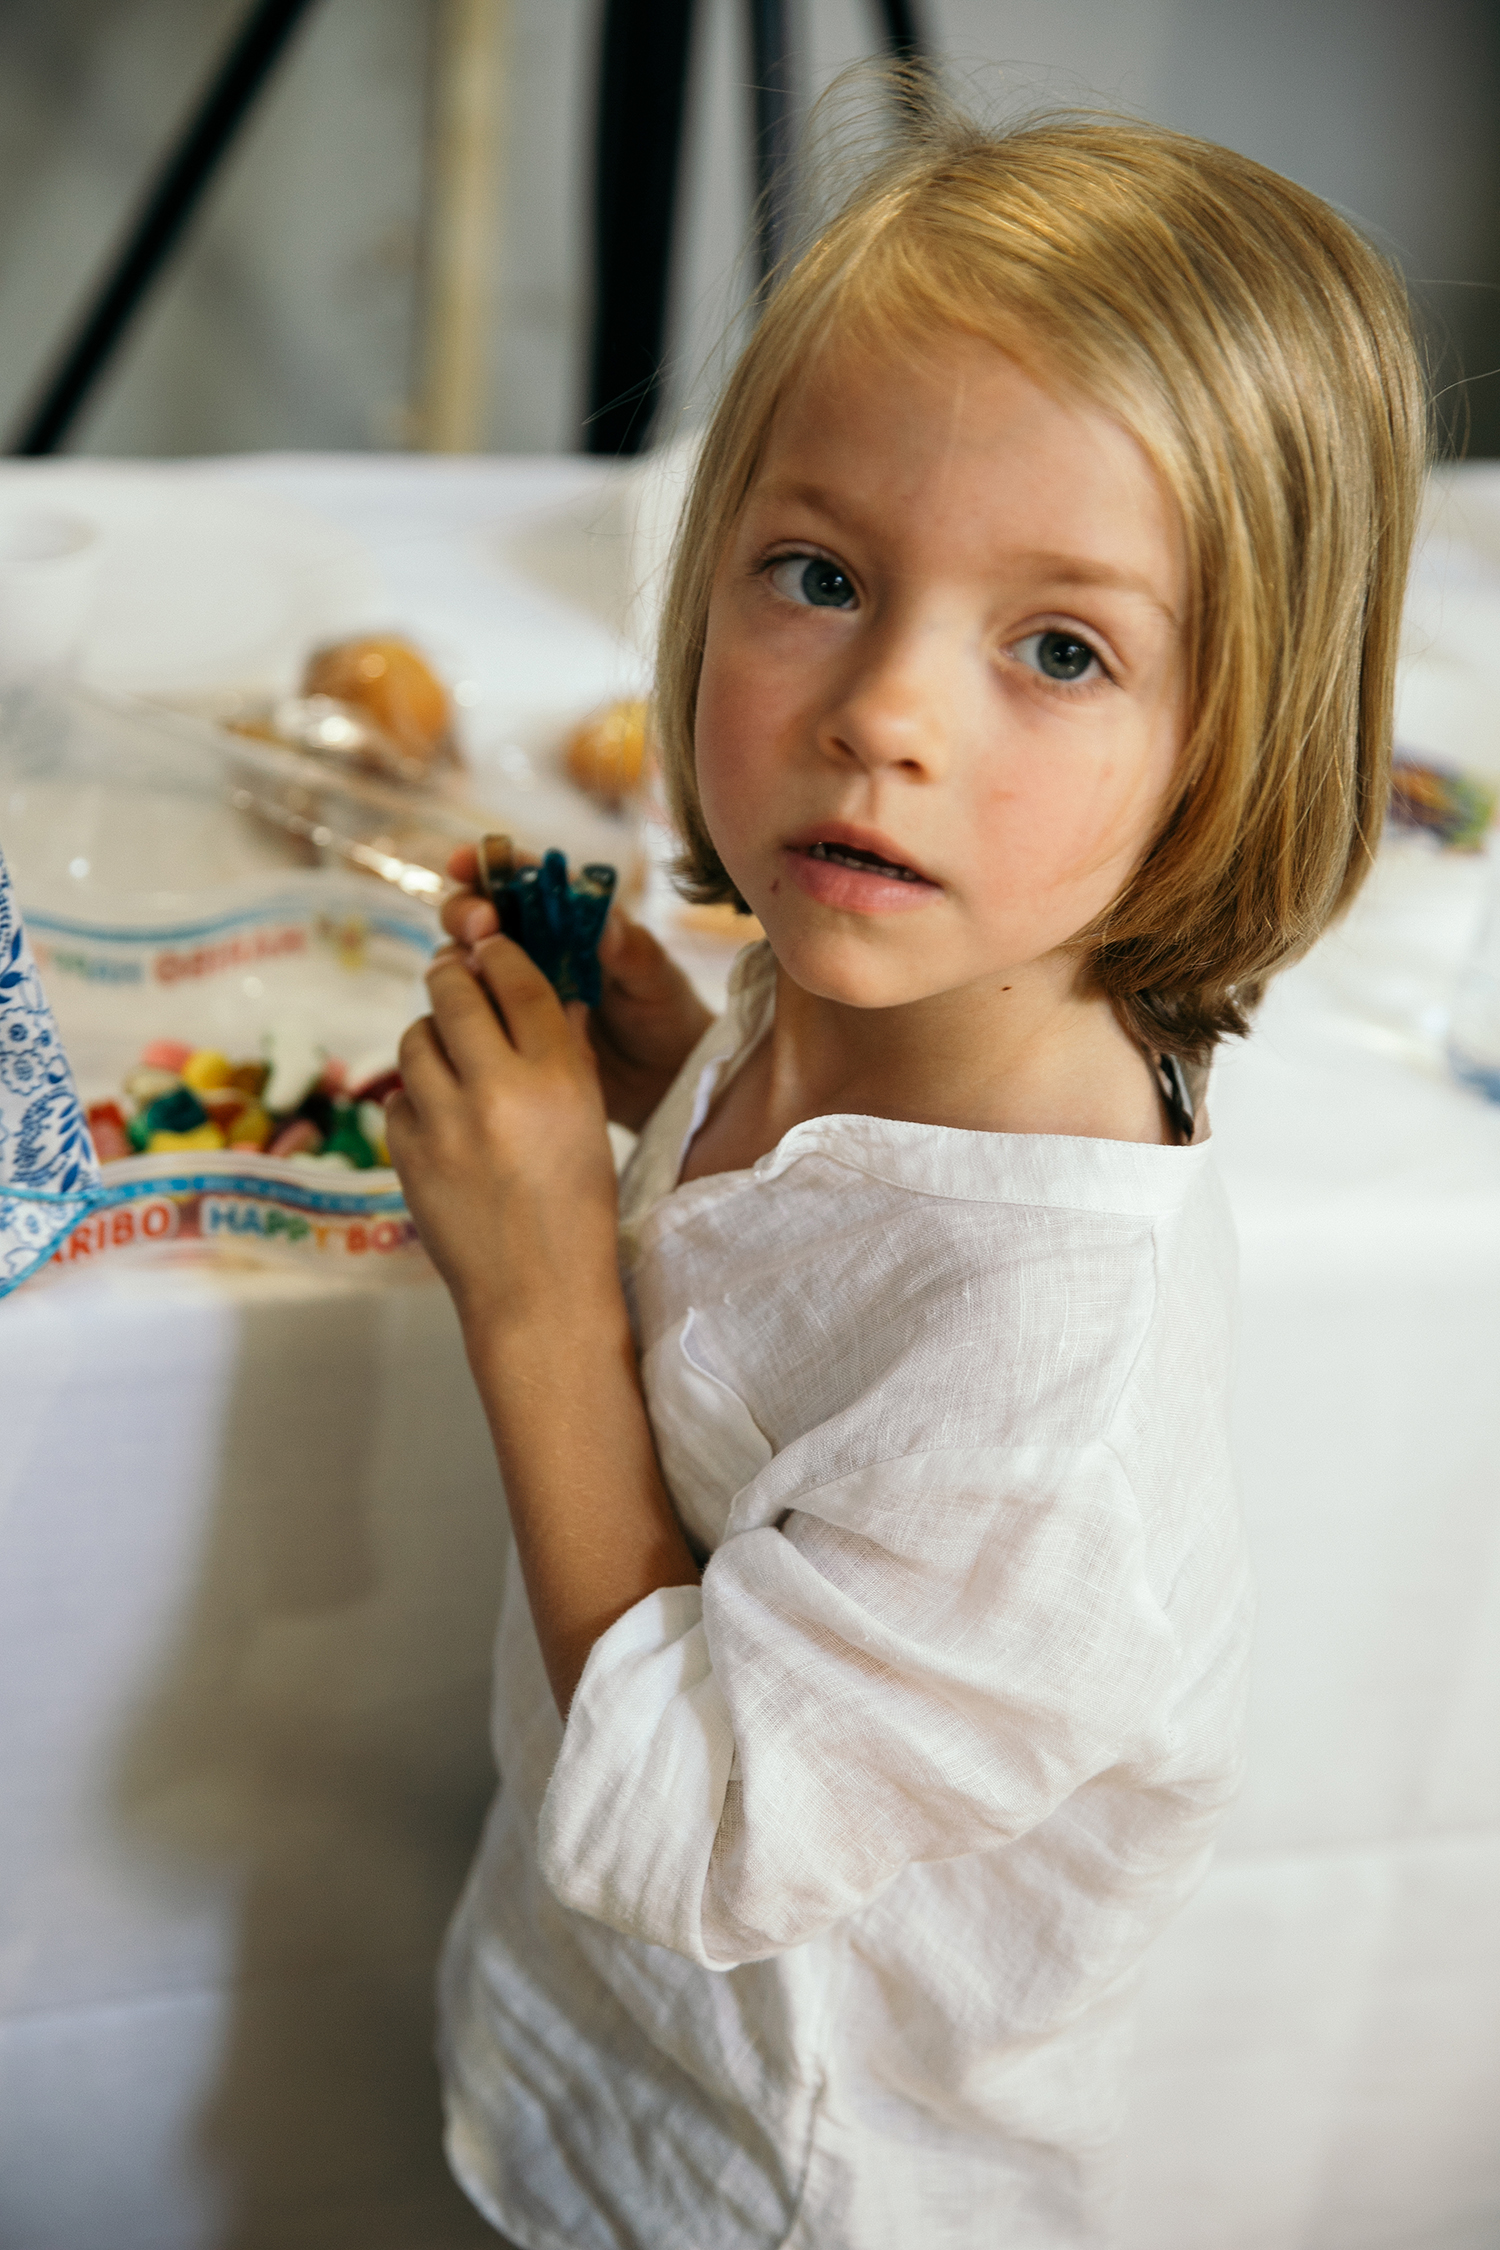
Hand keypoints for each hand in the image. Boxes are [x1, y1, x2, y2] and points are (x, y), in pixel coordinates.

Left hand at [386, 934, 620, 1339]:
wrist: (537, 1293)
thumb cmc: (576, 1209)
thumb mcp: (590, 1123)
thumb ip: (569, 1054)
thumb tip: (553, 995)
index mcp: (556, 1078)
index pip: (519, 982)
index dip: (501, 955)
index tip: (491, 948)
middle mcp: (496, 1090)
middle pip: (454, 993)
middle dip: (451, 975)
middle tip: (453, 974)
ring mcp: (443, 1123)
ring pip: (415, 1040)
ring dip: (431, 1036)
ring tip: (449, 1054)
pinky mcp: (406, 1154)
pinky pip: (397, 1097)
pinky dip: (416, 1098)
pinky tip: (440, 1117)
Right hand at [442, 845, 712, 1129]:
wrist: (666, 1076)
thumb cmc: (666, 1014)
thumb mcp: (656, 979)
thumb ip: (632, 951)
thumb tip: (606, 926)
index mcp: (570, 918)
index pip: (521, 878)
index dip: (488, 864)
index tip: (464, 863)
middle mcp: (534, 947)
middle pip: (479, 915)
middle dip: (467, 912)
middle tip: (480, 925)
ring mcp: (515, 989)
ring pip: (465, 963)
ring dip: (458, 961)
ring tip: (472, 971)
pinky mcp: (505, 1030)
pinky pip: (470, 1013)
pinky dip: (459, 1009)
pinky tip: (463, 1017)